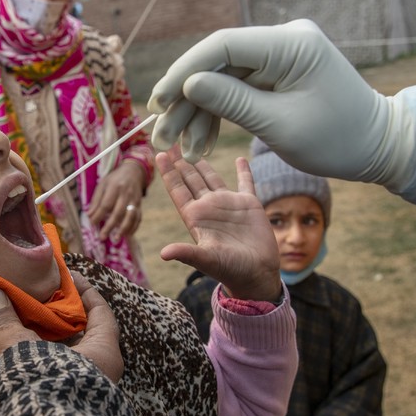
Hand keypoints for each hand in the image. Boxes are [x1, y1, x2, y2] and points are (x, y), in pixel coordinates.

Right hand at [0, 273, 123, 381]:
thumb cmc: (49, 391)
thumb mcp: (25, 351)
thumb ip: (7, 323)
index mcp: (105, 352)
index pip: (101, 311)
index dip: (85, 290)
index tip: (66, 275)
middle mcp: (103, 372)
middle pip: (85, 333)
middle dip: (62, 315)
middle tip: (38, 297)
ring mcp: (88, 392)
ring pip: (71, 356)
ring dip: (50, 340)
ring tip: (24, 322)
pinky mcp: (71, 407)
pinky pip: (60, 374)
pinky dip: (45, 361)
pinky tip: (22, 355)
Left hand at [88, 160, 145, 240]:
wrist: (133, 172)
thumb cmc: (114, 180)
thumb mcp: (102, 185)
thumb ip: (96, 200)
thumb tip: (90, 216)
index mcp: (114, 187)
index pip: (106, 204)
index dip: (98, 215)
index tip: (92, 223)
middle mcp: (126, 194)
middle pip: (118, 212)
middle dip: (110, 226)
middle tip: (102, 237)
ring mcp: (134, 200)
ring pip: (130, 216)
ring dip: (123, 229)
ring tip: (115, 239)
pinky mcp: (140, 205)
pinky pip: (138, 218)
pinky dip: (133, 228)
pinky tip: (127, 235)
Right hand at [147, 19, 415, 195]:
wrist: (377, 146)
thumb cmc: (337, 139)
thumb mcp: (280, 125)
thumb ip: (232, 101)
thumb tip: (188, 84)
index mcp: (291, 44)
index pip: (223, 45)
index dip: (185, 70)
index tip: (160, 100)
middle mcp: (284, 40)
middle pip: (218, 63)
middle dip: (187, 100)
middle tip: (161, 134)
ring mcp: (280, 55)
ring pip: (222, 79)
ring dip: (198, 113)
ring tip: (181, 149)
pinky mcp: (277, 72)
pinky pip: (237, 88)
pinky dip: (218, 114)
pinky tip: (201, 142)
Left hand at [157, 147, 280, 301]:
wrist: (257, 274)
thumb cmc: (230, 270)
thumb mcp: (207, 260)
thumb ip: (186, 253)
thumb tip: (163, 253)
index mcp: (196, 217)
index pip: (178, 190)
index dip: (168, 173)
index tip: (158, 154)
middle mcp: (209, 207)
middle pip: (190, 179)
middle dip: (180, 162)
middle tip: (171, 141)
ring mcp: (228, 205)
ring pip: (212, 178)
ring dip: (202, 163)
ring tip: (193, 146)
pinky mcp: (249, 205)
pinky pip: (245, 182)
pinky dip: (243, 170)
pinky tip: (240, 158)